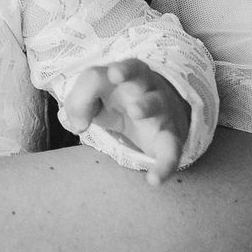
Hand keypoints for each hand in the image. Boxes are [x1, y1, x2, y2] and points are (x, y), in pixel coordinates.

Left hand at [58, 59, 190, 185]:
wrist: (156, 118)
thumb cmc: (117, 102)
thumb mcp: (94, 100)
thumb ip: (79, 103)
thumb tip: (79, 124)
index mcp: (126, 74)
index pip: (112, 70)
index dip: (103, 81)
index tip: (105, 83)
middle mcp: (145, 87)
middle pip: (140, 72)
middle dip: (128, 73)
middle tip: (115, 76)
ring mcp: (160, 110)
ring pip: (157, 103)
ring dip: (146, 105)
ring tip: (135, 112)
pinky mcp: (170, 137)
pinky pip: (172, 150)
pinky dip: (165, 165)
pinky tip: (154, 180)